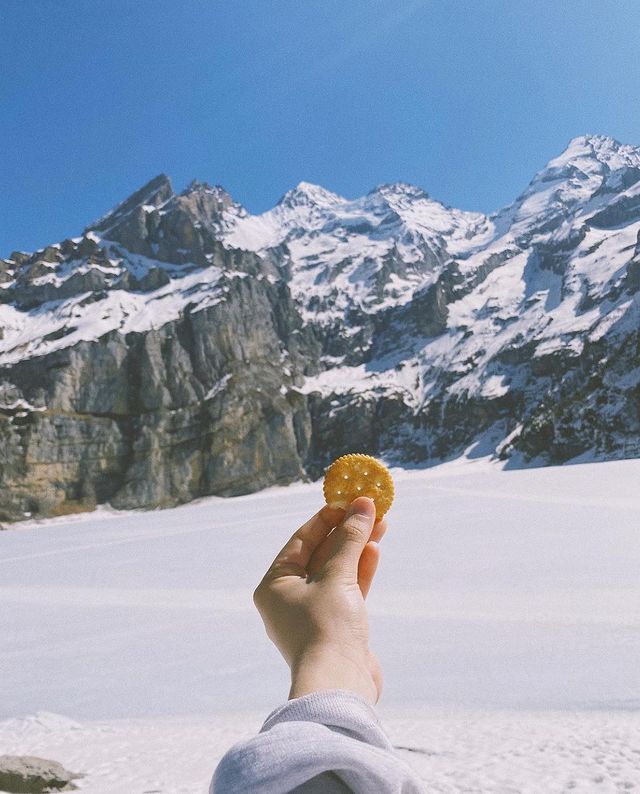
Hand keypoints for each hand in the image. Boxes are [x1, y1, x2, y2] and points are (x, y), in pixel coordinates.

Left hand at [253, 497, 386, 703]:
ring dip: (358, 547)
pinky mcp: (336, 625)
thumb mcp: (337, 576)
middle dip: (347, 530)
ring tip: (380, 523)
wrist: (340, 685)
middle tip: (370, 508)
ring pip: (337, 570)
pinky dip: (361, 569)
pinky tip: (375, 549)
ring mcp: (314, 613)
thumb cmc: (327, 627)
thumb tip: (363, 505)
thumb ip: (350, 538)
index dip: (327, 517)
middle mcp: (290, 597)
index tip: (349, 500)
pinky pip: (348, 589)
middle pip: (321, 553)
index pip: (301, 540)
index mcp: (274, 585)